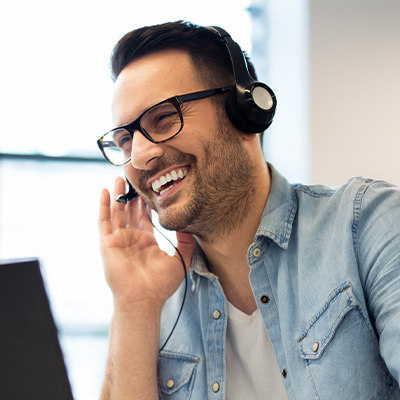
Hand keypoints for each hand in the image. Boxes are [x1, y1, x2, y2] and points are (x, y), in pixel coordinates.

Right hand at [98, 177, 194, 310]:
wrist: (143, 299)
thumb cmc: (161, 285)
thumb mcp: (180, 260)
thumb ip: (186, 242)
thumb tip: (189, 225)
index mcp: (147, 242)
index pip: (146, 218)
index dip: (148, 203)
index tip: (152, 188)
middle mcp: (132, 239)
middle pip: (131, 212)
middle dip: (132, 195)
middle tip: (136, 178)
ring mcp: (118, 240)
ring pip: (117, 212)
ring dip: (118, 195)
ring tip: (121, 177)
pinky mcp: (107, 243)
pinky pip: (103, 221)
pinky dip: (104, 205)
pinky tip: (106, 190)